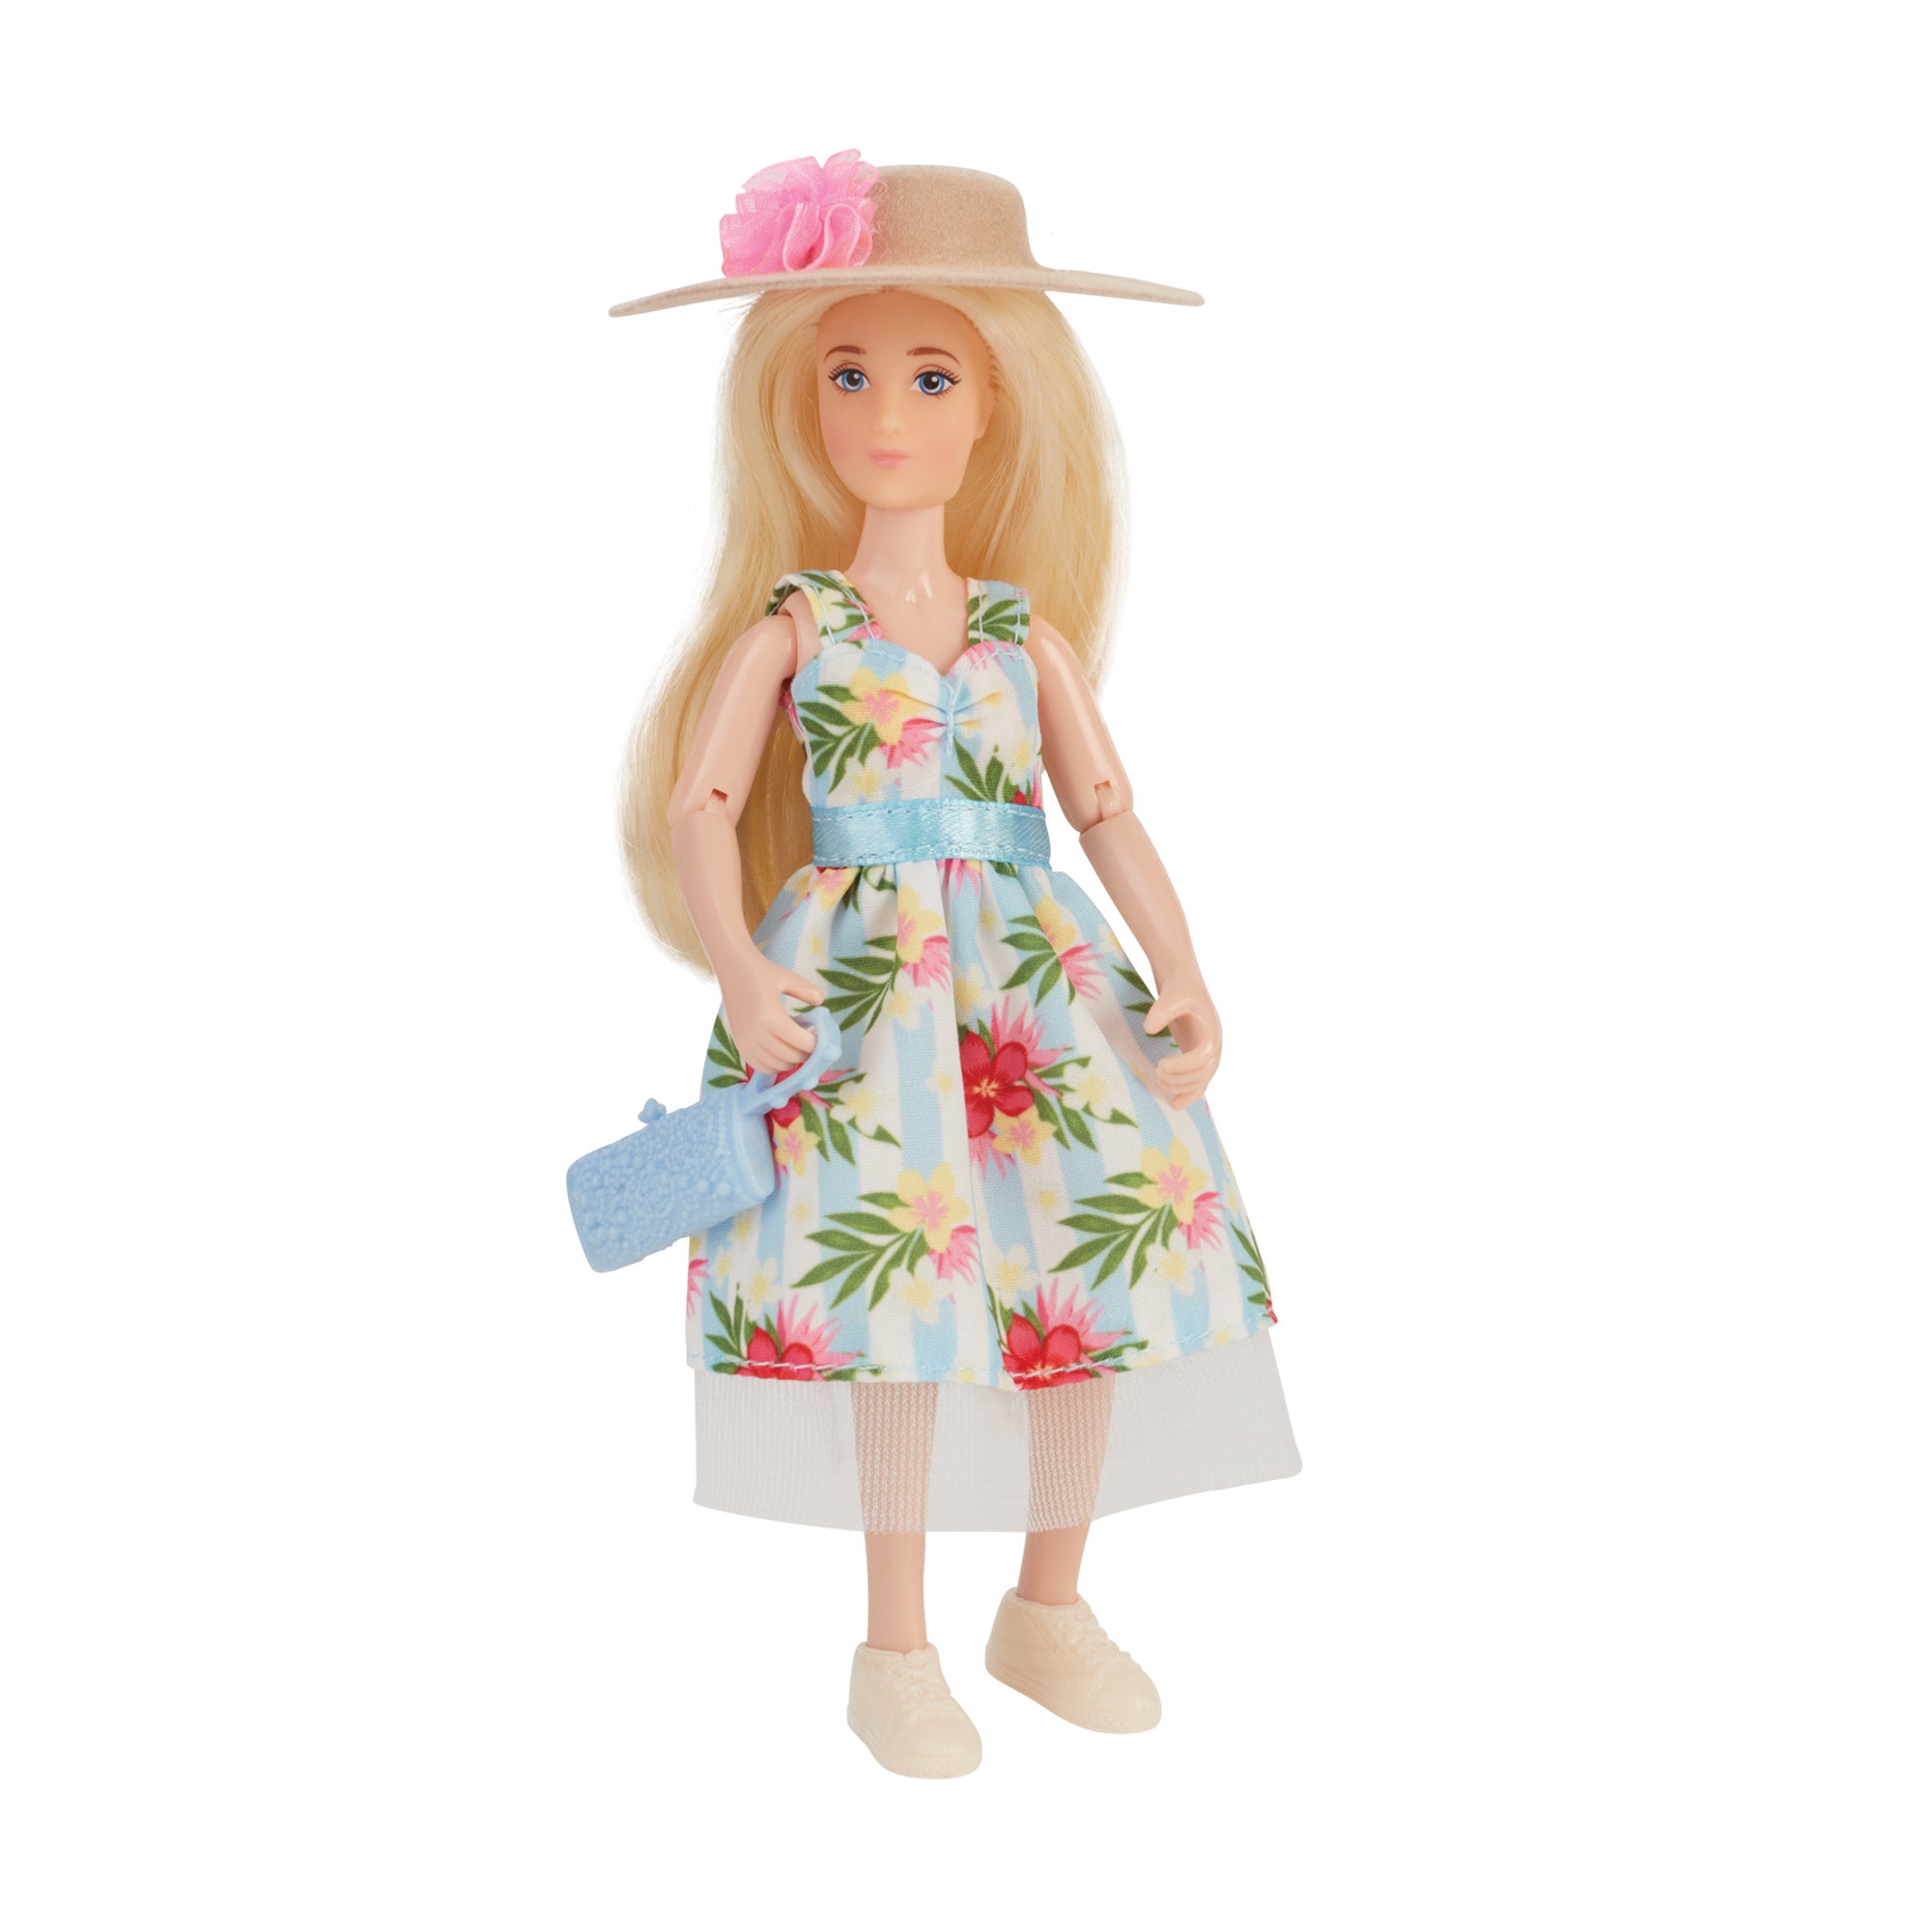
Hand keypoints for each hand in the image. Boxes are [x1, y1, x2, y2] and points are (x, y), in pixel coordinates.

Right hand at [718, 952, 826, 1076]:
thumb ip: (806, 990)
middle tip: (811, 1042)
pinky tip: (782, 1052)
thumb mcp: (786, 977)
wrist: (731, 969)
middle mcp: (756, 1033)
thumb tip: (821, 1003)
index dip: (816, 1044)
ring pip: (777, 1065)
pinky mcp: (739, 1044)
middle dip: (806, 1053)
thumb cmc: (761, 972)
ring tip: (797, 1045)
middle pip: (791, 1057)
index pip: (801, 1042)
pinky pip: (760, 1067)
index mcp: (770, 1016)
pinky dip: (775, 1064)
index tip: (821, 1036)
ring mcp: (745, 1041)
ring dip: (791, 1060)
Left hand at [1144, 970, 1221, 1109]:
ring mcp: (1207, 1055)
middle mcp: (1214, 1046)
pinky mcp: (1197, 1059)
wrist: (1184, 986)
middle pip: (1203, 1073)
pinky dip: (1188, 1095)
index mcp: (1212, 1031)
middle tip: (1156, 1073)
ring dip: (1180, 1087)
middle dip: (1179, 1079)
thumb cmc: (1179, 990)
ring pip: (1201, 1082)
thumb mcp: (1171, 995)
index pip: (1204, 1057)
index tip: (1161, 1065)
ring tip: (1157, 1081)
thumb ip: (1161, 1010)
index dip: (1183, 1065)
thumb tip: (1149, 1029)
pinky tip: (1173, 1104)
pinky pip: (1198, 1083)